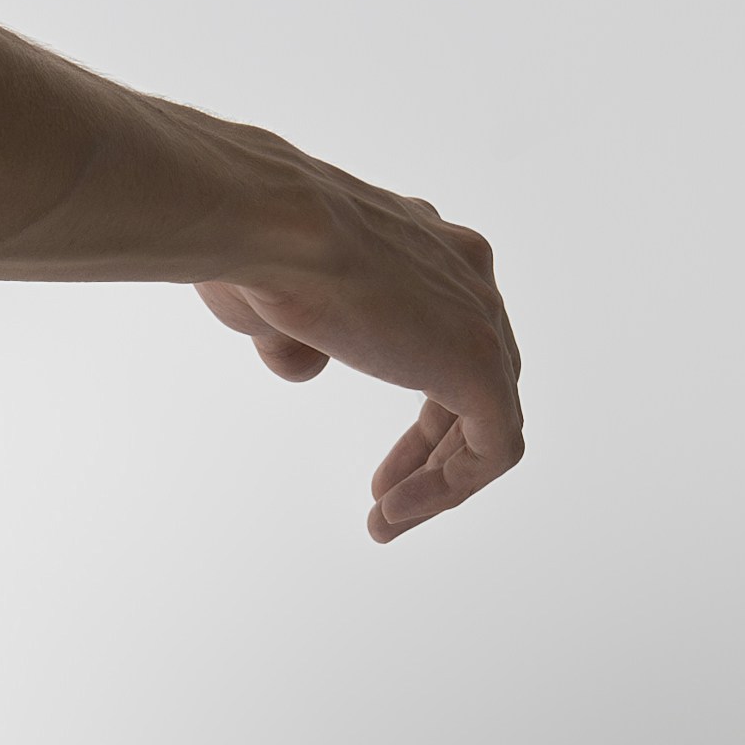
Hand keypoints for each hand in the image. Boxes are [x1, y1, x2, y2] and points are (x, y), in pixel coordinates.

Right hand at [179, 116, 524, 538]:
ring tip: (388, 519)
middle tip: (386, 493)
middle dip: (433, 444)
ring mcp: (479, 313)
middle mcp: (463, 268)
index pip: (441, 330)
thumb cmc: (252, 246)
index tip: (372, 440)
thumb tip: (305, 364)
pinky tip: (392, 512)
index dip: (411, 394)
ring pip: (489, 414)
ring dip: (441, 477)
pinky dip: (449, 488)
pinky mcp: (479, 362)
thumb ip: (300, 336)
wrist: (266, 224)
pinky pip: (492, 445)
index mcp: (421, 242)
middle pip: (474, 373)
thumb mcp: (271, 300)